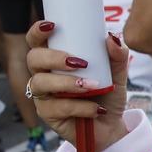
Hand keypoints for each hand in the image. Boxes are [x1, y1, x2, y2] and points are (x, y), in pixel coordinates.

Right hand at [25, 20, 129, 150]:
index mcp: (55, 59)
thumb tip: (111, 37)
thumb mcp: (117, 73)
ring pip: (40, 83)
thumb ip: (117, 55)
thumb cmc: (107, 94)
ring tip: (91, 86)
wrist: (111, 126)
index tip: (52, 25)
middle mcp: (44, 74)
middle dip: (54, 58)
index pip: (36, 41)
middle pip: (33, 59)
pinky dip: (79, 106)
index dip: (37, 31)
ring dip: (67, 83)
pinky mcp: (48, 114)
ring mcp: (43, 95)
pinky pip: (56, 107)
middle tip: (80, 63)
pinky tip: (96, 108)